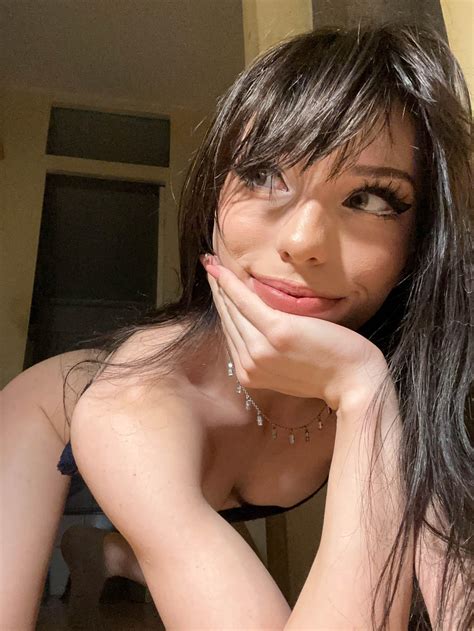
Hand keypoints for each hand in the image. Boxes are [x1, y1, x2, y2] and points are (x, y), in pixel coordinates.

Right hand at [201, 255, 388, 411]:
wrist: (355, 381)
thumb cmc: (329, 371)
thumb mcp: (289, 367)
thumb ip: (268, 352)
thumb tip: (256, 327)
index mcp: (250, 374)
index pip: (232, 333)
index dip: (222, 307)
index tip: (216, 287)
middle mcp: (249, 364)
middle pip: (229, 320)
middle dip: (217, 291)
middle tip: (209, 267)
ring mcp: (261, 349)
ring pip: (233, 309)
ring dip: (220, 284)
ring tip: (213, 264)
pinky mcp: (276, 331)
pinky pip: (245, 302)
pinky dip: (230, 284)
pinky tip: (220, 270)